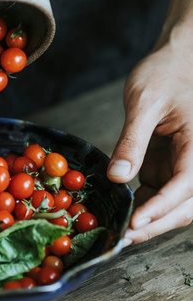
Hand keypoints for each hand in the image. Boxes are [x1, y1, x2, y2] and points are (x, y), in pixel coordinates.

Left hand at [107, 35, 192, 243]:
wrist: (176, 60)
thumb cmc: (166, 72)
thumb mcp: (144, 102)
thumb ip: (132, 141)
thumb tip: (118, 177)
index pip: (184, 186)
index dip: (159, 209)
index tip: (134, 223)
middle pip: (183, 206)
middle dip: (154, 226)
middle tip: (122, 239)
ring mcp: (182, 166)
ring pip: (172, 206)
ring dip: (147, 221)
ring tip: (116, 231)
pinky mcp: (168, 167)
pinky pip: (157, 194)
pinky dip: (140, 206)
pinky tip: (117, 211)